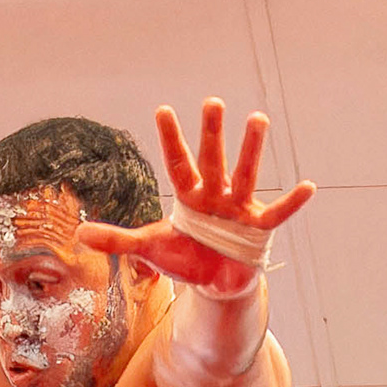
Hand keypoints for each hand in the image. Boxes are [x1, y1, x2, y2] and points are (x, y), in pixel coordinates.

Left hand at [76, 101, 314, 298]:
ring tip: (258, 118)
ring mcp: (238, 210)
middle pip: (212, 160)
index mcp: (188, 196)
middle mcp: (215, 195)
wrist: (215, 283)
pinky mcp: (258, 230)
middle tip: (212, 102)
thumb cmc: (185, 258)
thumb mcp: (150, 248)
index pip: (177, 163)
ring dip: (251, 150)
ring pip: (245, 175)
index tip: (162, 110)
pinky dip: (292, 203)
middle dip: (212, 134)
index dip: (170, 139)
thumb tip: (78, 235)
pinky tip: (308, 186)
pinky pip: (277, 214)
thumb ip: (118, 239)